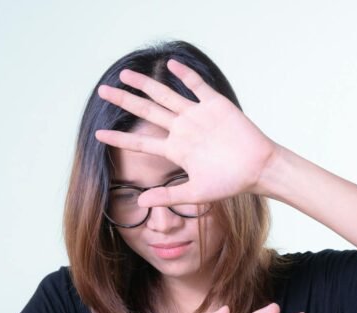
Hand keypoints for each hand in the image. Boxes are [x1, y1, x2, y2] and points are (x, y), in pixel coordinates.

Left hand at [94, 59, 279, 207]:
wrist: (258, 169)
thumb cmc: (230, 183)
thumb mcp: (195, 193)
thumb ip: (167, 196)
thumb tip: (140, 203)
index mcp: (175, 150)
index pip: (140, 142)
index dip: (119, 138)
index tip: (98, 135)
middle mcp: (182, 130)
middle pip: (146, 112)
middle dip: (124, 101)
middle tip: (102, 91)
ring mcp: (197, 116)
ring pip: (165, 95)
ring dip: (145, 84)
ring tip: (125, 74)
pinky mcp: (215, 105)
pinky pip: (196, 86)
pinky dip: (184, 75)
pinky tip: (170, 64)